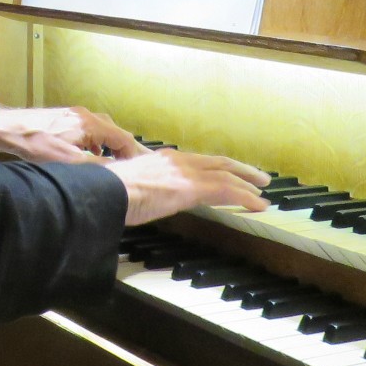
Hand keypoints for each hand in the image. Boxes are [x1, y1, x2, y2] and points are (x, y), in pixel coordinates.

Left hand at [0, 106, 147, 164]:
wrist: (10, 128)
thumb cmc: (36, 143)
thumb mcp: (70, 161)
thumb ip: (97, 166)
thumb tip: (119, 173)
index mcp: (90, 123)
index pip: (123, 137)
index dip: (134, 154)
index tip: (140, 167)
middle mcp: (85, 115)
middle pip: (114, 132)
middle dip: (123, 150)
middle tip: (128, 167)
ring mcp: (75, 115)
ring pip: (101, 131)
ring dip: (109, 146)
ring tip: (112, 163)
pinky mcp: (65, 119)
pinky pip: (89, 130)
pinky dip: (96, 142)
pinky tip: (91, 154)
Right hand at [105, 149, 270, 226]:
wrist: (102, 192)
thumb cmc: (107, 193)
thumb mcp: (128, 187)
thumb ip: (143, 190)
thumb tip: (142, 200)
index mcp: (163, 160)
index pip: (199, 161)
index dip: (218, 168)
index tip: (230, 173)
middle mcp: (177, 161)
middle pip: (218, 162)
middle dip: (241, 170)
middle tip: (259, 179)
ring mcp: (184, 172)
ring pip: (226, 174)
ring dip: (248, 183)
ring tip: (262, 194)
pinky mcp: (189, 188)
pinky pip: (226, 190)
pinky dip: (245, 196)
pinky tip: (257, 205)